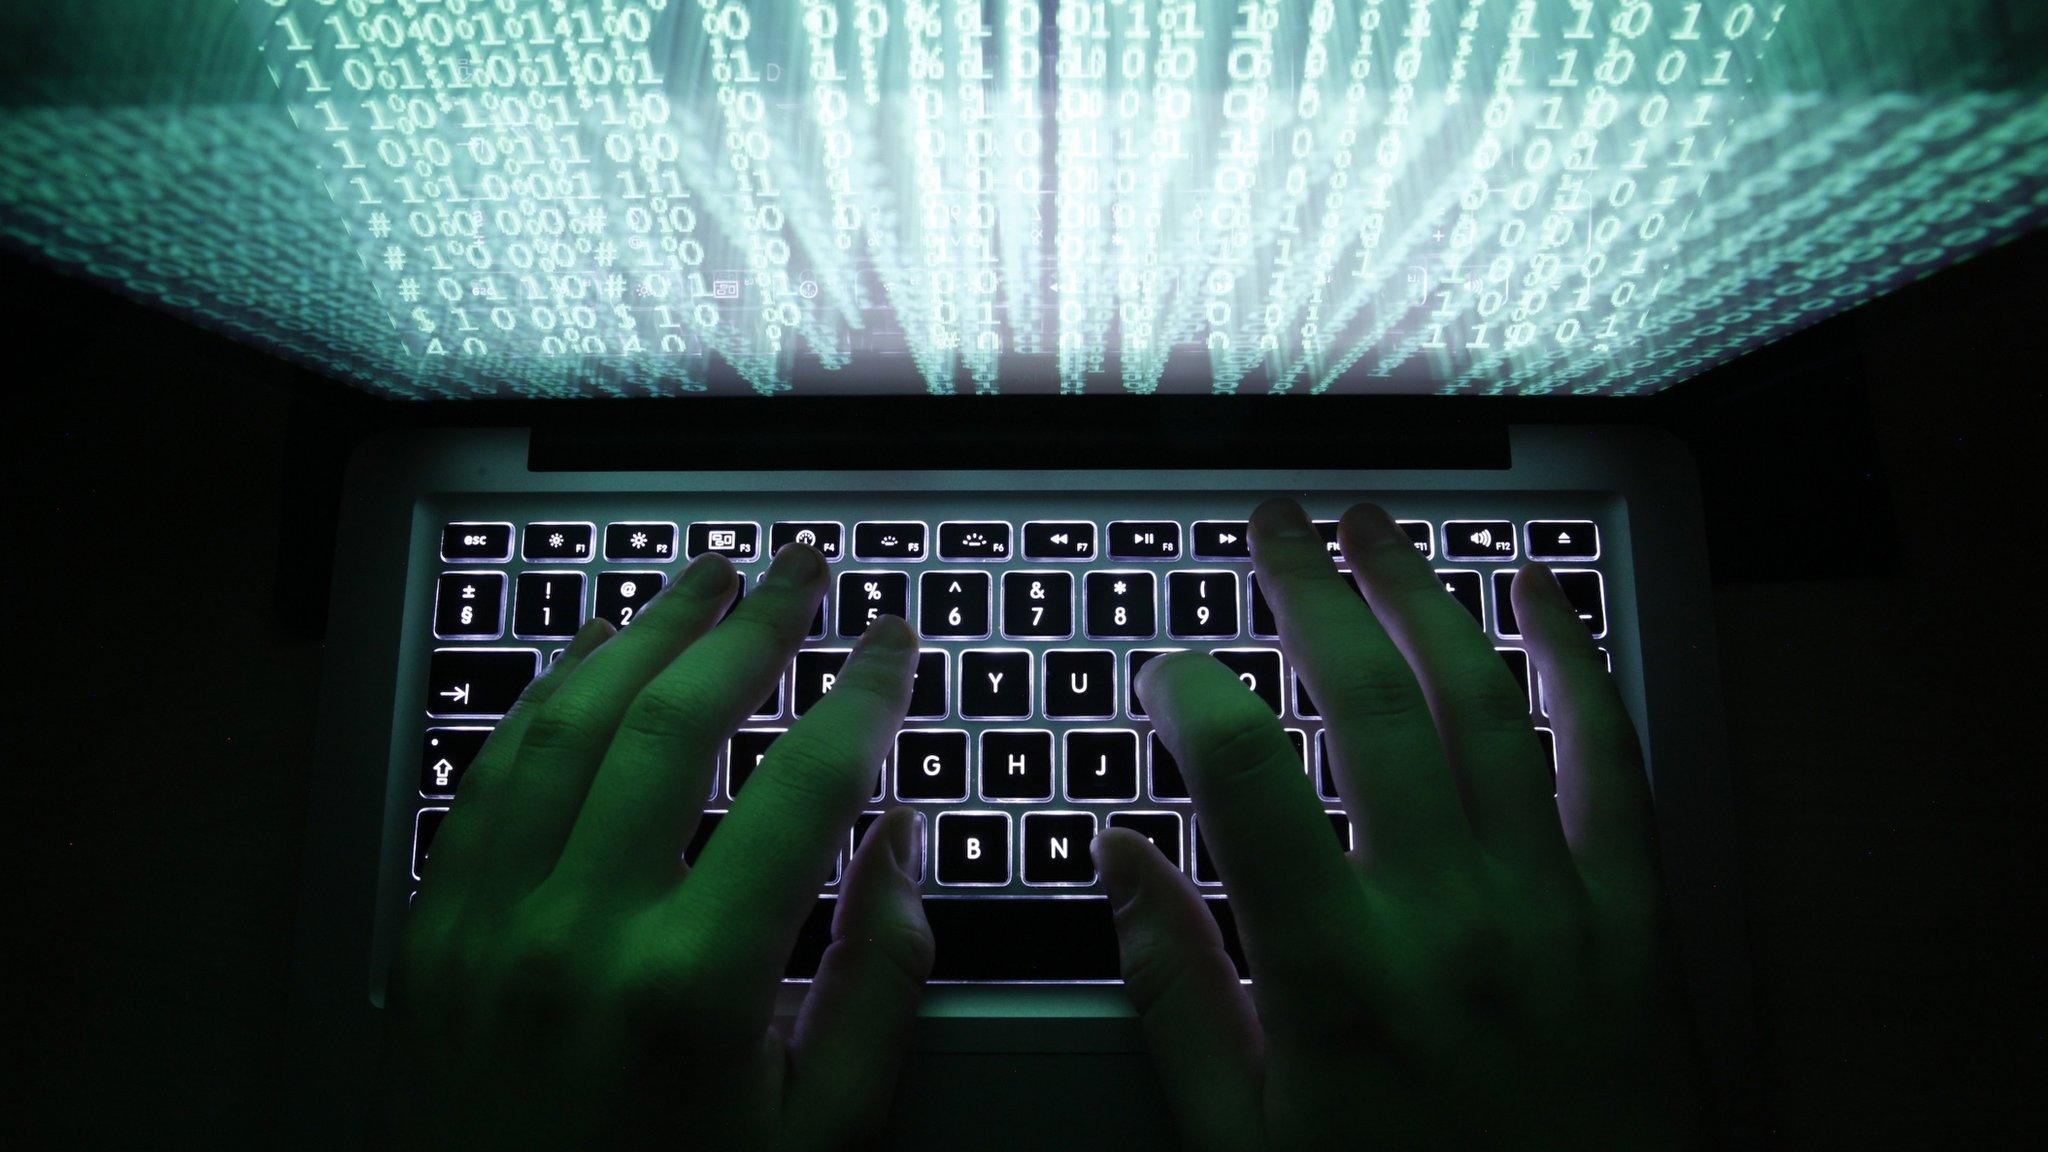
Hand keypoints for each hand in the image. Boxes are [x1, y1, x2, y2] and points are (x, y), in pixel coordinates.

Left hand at [381, 543, 930, 1150]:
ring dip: (639, 634)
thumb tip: (901, 844)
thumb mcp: (819, 1139)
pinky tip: (587, 662)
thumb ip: (877, 983)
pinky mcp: (429, 939)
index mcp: (693, 988)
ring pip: (565, 725)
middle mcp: (579, 934)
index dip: (861, 695)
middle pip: (674, 721)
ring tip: (701, 580)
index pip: (802, 787)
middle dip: (751, 624)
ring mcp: (487, 928)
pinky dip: (543, 702)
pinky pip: (484, 781)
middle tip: (801, 567)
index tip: (893, 642)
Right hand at [1097, 498, 1703, 1149]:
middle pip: (1371, 703)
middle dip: (1310, 591)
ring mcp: (1553, 909)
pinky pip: (1612, 760)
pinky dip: (1576, 662)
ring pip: (1485, 704)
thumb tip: (1121, 856)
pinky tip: (1539, 594)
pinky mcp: (1634, 918)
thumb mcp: (1246, 1140)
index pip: (1244, 778)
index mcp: (1336, 977)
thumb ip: (1176, 990)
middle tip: (1273, 523)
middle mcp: (1447, 920)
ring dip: (1424, 595)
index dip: (1191, 693)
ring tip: (1375, 525)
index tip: (1165, 667)